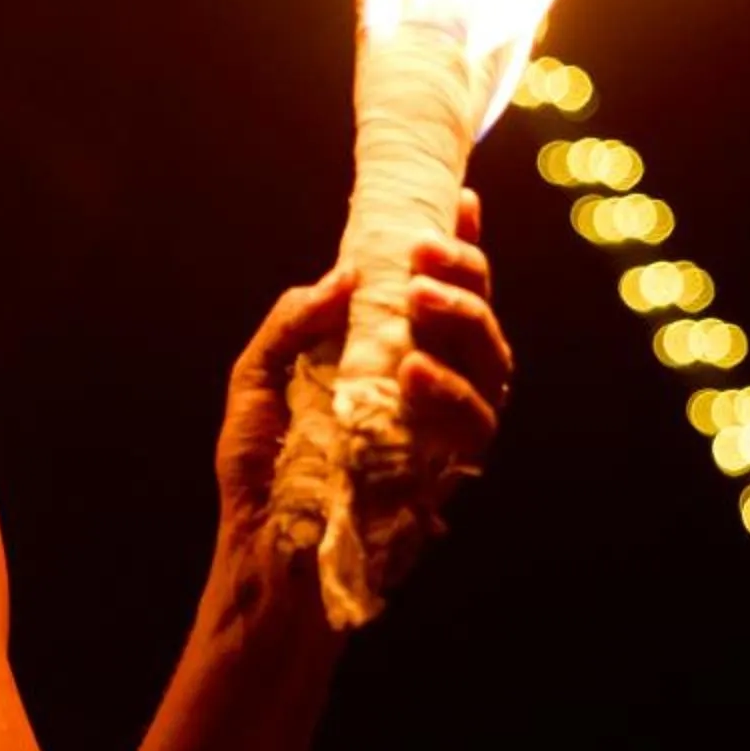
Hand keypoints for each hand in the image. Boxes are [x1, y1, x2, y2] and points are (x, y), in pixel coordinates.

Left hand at [216, 189, 513, 552]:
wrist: (264, 549)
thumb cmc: (264, 467)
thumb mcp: (258, 379)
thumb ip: (291, 323)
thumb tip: (345, 272)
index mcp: (391, 352)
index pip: (438, 292)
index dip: (458, 246)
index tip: (459, 201)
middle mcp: (431, 384)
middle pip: (478, 318)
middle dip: (464, 275)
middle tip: (426, 255)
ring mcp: (445, 428)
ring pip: (492, 363)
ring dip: (464, 322)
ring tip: (422, 299)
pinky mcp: (448, 470)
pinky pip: (475, 425)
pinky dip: (450, 392)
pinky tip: (417, 370)